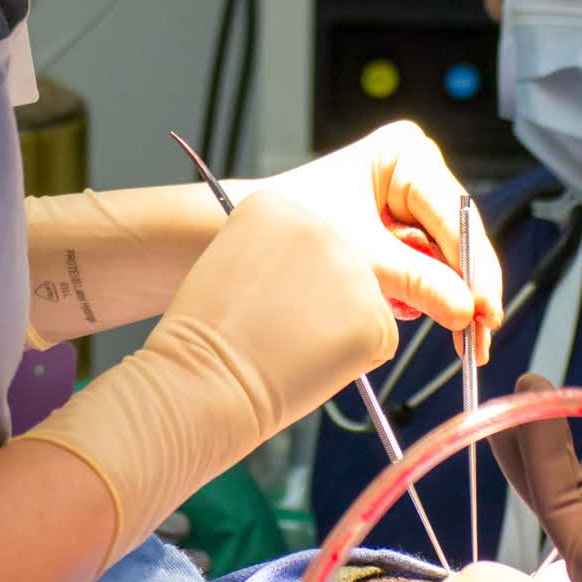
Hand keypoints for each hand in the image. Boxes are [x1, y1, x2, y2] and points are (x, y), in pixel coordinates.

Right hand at [19, 182, 399, 563]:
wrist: (202, 377)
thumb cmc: (205, 334)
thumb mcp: (232, 265)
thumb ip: (277, 258)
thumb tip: (318, 282)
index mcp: (276, 204)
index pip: (308, 239)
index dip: (287, 282)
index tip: (259, 298)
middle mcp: (318, 222)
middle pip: (343, 266)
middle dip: (320, 303)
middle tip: (278, 328)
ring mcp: (351, 266)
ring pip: (364, 303)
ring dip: (337, 329)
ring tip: (289, 345)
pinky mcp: (374, 314)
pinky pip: (378, 339)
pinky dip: (354, 360)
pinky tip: (310, 361)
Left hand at [262, 120, 502, 362]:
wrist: (251, 232)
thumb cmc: (296, 225)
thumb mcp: (362, 255)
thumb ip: (417, 281)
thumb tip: (465, 311)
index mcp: (404, 153)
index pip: (455, 213)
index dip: (474, 265)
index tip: (485, 308)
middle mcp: (415, 170)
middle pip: (457, 237)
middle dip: (467, 287)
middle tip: (481, 335)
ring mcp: (409, 201)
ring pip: (446, 256)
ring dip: (448, 296)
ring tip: (459, 338)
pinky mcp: (400, 230)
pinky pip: (426, 263)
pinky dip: (426, 292)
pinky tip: (427, 314)